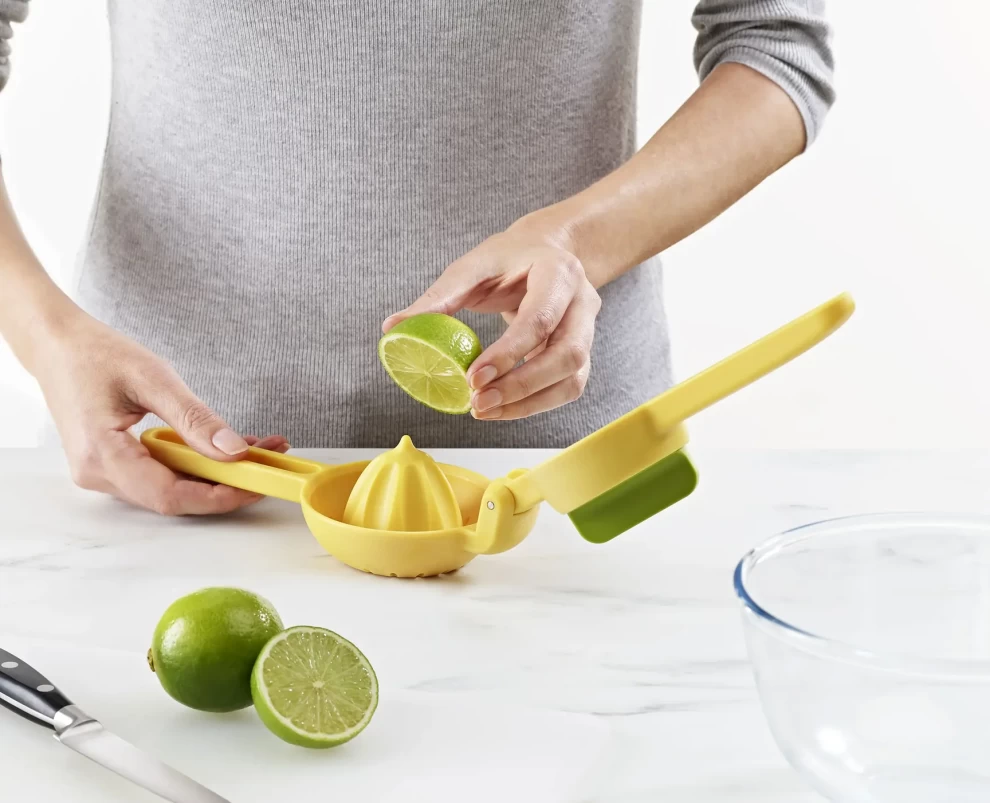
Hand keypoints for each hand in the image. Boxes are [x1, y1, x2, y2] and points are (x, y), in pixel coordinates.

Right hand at [35, 313, 287, 515]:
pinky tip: (223, 447)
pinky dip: (195, 464)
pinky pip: (161, 475)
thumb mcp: (153, 378)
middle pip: (173, 497)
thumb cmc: (95, 354)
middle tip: (268, 459)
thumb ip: (194, 418)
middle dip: (225, 483)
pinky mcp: (113, 466)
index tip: (257, 484)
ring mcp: (103, 474)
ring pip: (170, 488)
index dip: (218, 496)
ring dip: (214, 473)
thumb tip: (233, 450)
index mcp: (102, 455)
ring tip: (255, 448)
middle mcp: (99, 474)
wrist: (58, 346)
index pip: (170, 495)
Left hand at [383, 221, 600, 419]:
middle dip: (522, 386)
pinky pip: (567, 388)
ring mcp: (588, 329)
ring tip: (486, 410)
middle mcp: (582, 301)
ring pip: (572, 378)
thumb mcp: (472, 268)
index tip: (472, 378)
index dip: (508, 354)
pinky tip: (503, 407)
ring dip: (529, 402)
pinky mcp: (582, 353)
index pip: (540, 319)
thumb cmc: (508, 259)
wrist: (544, 252)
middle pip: (566, 355)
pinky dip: (535, 404)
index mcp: (559, 271)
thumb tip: (392, 326)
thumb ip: (437, 298)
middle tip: (479, 401)